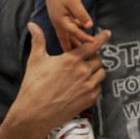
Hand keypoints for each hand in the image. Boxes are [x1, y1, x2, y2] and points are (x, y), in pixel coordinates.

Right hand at [9, 22, 109, 137]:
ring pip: (101, 73)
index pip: (92, 45)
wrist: (34, 114)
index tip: (108, 33)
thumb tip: (32, 25)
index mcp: (71, 60)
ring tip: (84, 72)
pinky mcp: (89, 99)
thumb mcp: (36, 61)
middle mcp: (82, 72)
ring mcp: (87, 86)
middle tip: (85, 60)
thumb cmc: (33, 86)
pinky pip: (99, 87)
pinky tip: (82, 86)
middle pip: (98, 59)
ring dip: (95, 70)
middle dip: (93, 57)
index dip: (102, 38)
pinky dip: (94, 84)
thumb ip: (38, 41)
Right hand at [43, 0, 93, 51]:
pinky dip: (73, 34)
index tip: (93, 43)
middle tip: (79, 59)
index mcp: (60, 21)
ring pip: (66, 36)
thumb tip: (89, 26)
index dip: (84, 38)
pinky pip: (67, 30)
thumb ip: (81, 14)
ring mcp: (58, 21)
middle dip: (73, 48)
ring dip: (73, 43)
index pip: (74, 32)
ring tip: (80, 51)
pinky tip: (79, 35)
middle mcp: (58, 23)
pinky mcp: (59, 19)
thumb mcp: (74, 2)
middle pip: (66, 39)